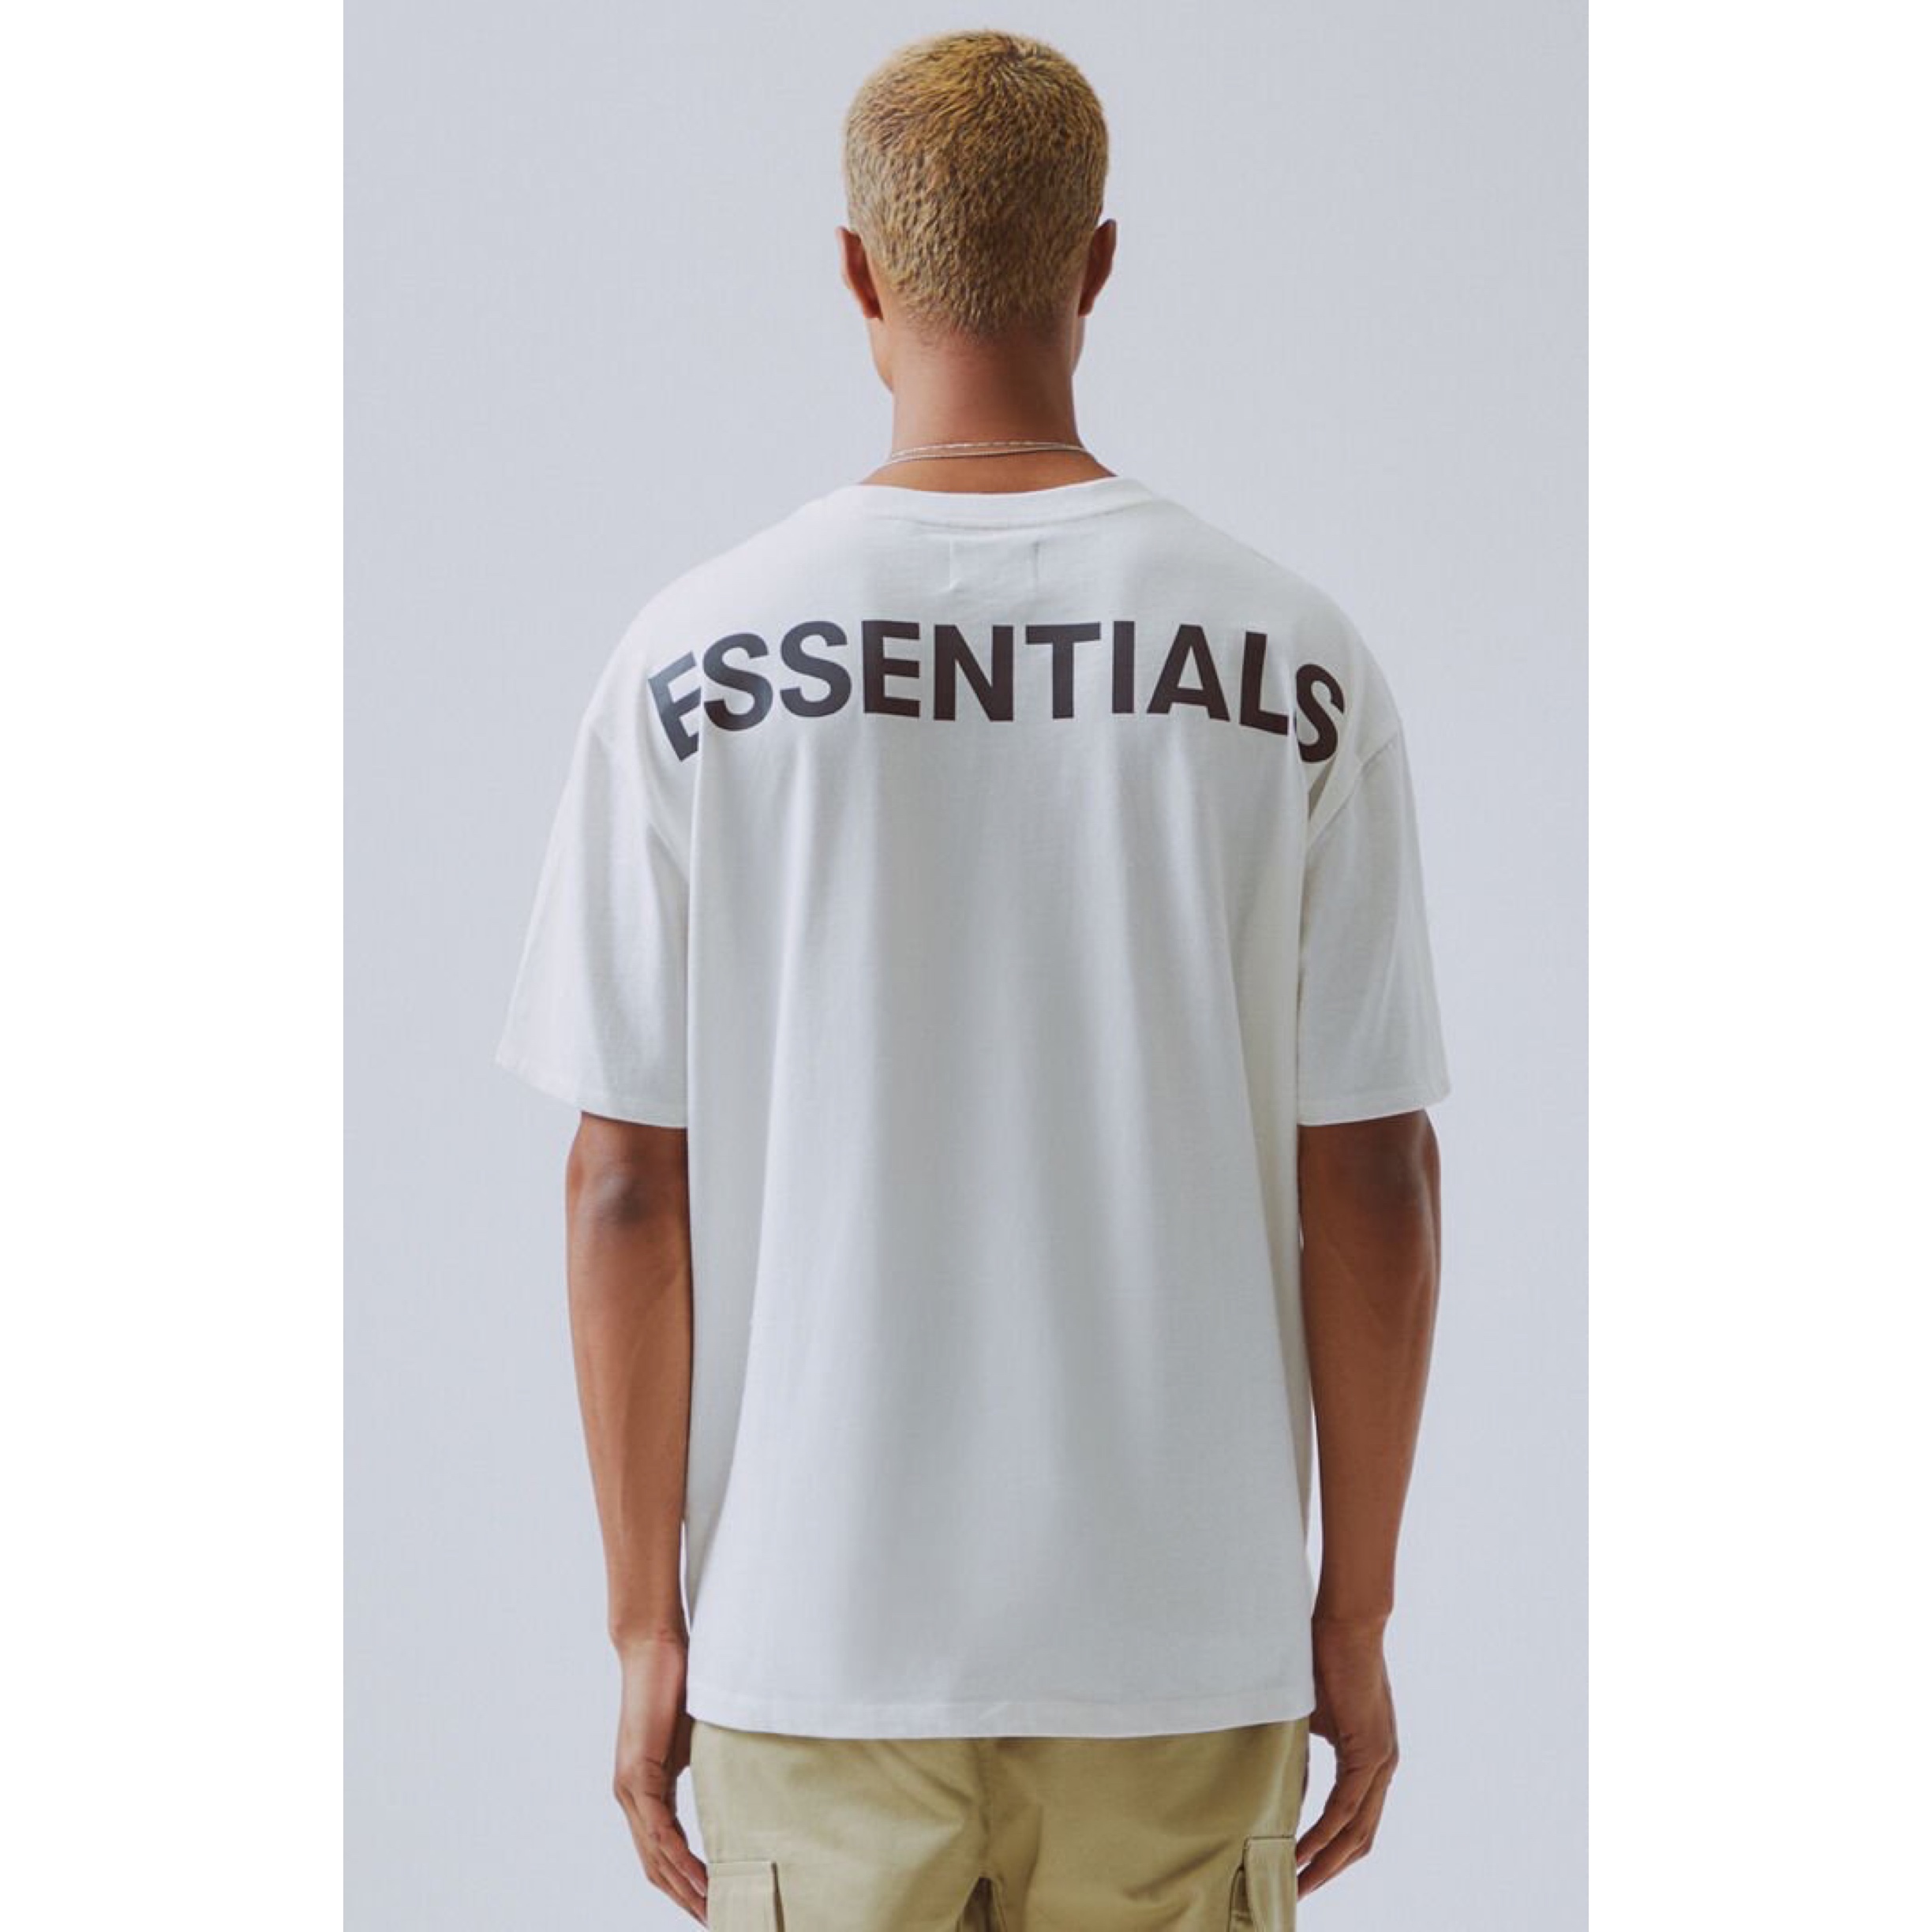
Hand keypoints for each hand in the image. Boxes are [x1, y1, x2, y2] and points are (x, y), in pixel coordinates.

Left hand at [612, 1635, 708, 1921]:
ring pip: (656, 1856)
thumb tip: (731, 1794)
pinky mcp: (636, 1776)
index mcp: (644, 1791)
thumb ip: (705, 1771)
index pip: (662, 1852)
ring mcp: (630, 1789)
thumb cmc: (676, 1685)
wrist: (653, 1647)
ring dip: (685, 1889)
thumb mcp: (696, 1741)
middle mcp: (630, 1797)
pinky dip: (679, 1860)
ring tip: (712, 1912)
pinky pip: (658, 1831)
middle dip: (685, 1898)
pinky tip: (701, 1880)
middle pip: (656, 1866)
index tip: (712, 1902)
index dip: (685, 1883)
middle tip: (715, 1920)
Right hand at [1296, 1615, 1398, 1896]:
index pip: (1355, 1822)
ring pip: (1358, 1830)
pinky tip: (1304, 1849)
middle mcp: (1383, 1768)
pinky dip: (1326, 1832)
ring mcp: (1382, 1761)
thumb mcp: (1312, 1718)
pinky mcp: (1370, 1751)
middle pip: (1361, 1839)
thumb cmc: (1325, 1659)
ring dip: (1328, 1862)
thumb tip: (1284, 1786)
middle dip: (1330, 1871)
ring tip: (1299, 1882)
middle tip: (1299, 1893)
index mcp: (1371, 1760)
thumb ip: (1306, 1753)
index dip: (1331, 1852)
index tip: (1301, 1870)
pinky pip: (1347, 1806)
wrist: (1346, 1624)